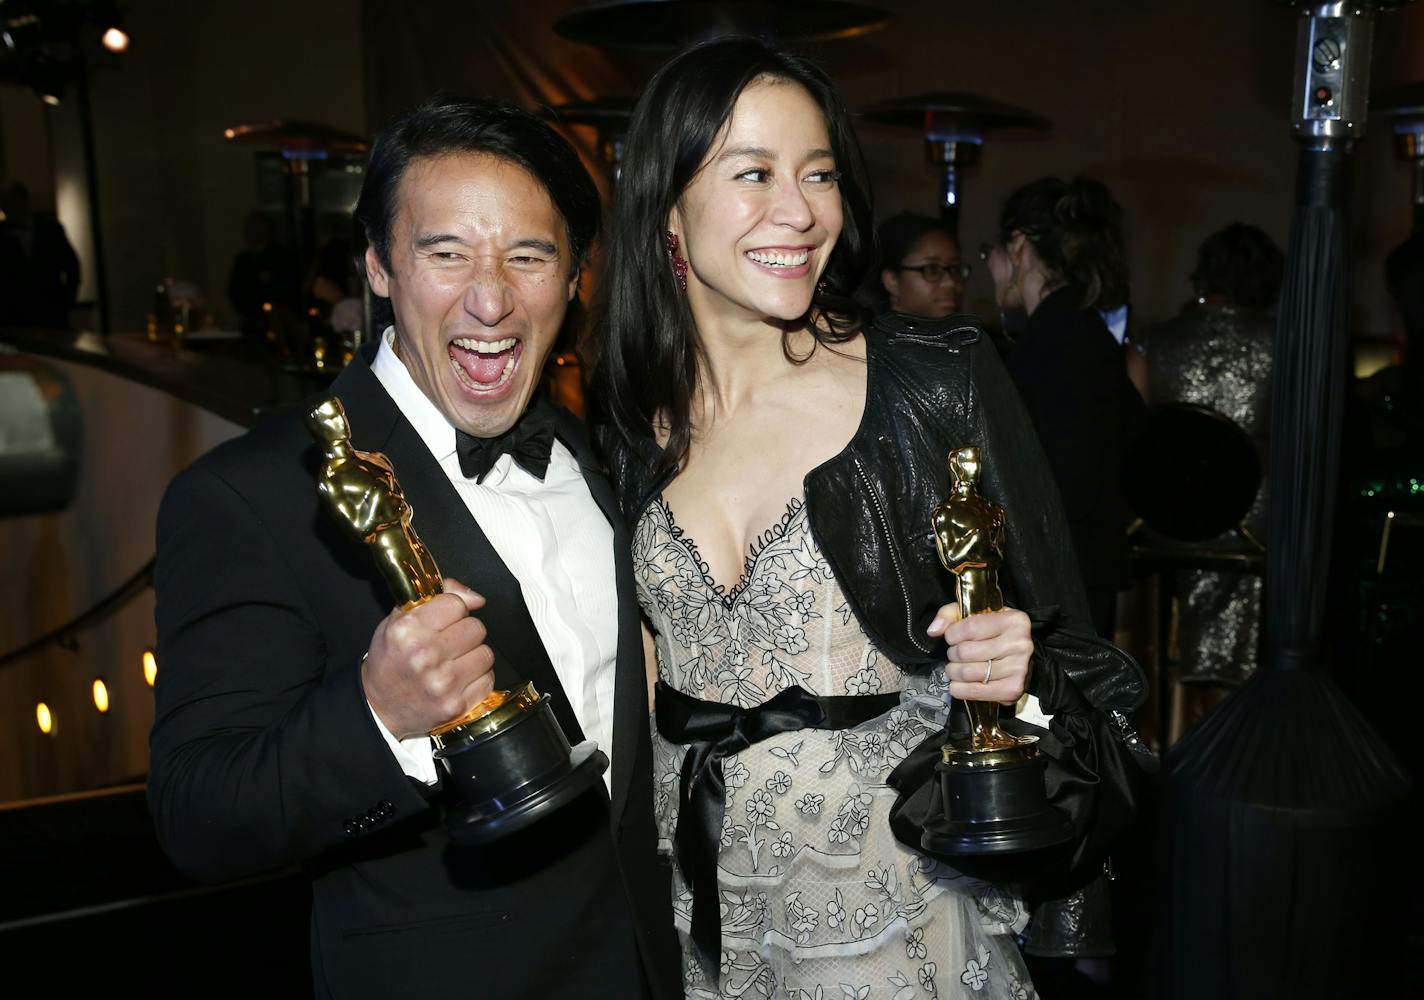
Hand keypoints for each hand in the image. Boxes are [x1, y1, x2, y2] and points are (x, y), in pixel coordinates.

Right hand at [362, 579, 495, 739]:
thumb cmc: (390, 661)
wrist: (379, 708)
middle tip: (449, 643)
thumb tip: (476, 598)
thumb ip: (438, 598)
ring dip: (474, 656)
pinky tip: (458, 680)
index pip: (457, 604)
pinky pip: (488, 679)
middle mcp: (426, 655)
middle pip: (476, 628)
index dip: (454, 610)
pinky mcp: (456, 706)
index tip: (445, 620)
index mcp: (408, 630)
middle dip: (465, 633)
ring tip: (454, 662)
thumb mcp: (400, 620)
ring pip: (486, 654)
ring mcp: (442, 683)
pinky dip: (477, 679)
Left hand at [928, 602, 1032, 706]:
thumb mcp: (975, 614)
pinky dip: (959, 689)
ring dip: (954, 672)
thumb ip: (950, 614)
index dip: (952, 634)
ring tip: (957, 668)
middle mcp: (1020, 644)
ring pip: (967, 673)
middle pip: (965, 652)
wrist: (1020, 658)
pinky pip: (974, 691)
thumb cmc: (994, 634)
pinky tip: (960, 683)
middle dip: (953, 654)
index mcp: (1014, 620)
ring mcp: (1018, 668)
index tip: (952, 638)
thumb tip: (934, 631)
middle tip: (956, 655)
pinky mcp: (1012, 689)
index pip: (969, 628)